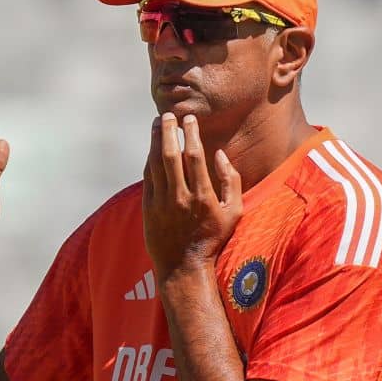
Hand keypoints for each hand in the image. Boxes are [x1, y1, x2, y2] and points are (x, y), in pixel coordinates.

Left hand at [142, 113, 242, 280]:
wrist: (184, 265)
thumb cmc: (213, 238)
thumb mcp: (233, 212)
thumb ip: (232, 182)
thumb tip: (220, 155)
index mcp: (203, 196)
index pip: (195, 156)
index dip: (192, 134)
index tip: (190, 120)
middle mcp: (180, 198)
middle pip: (171, 155)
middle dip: (168, 131)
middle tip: (168, 114)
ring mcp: (161, 203)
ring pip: (155, 164)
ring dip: (155, 141)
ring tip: (158, 124)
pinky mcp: (148, 208)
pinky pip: (148, 178)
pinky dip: (149, 160)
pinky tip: (152, 148)